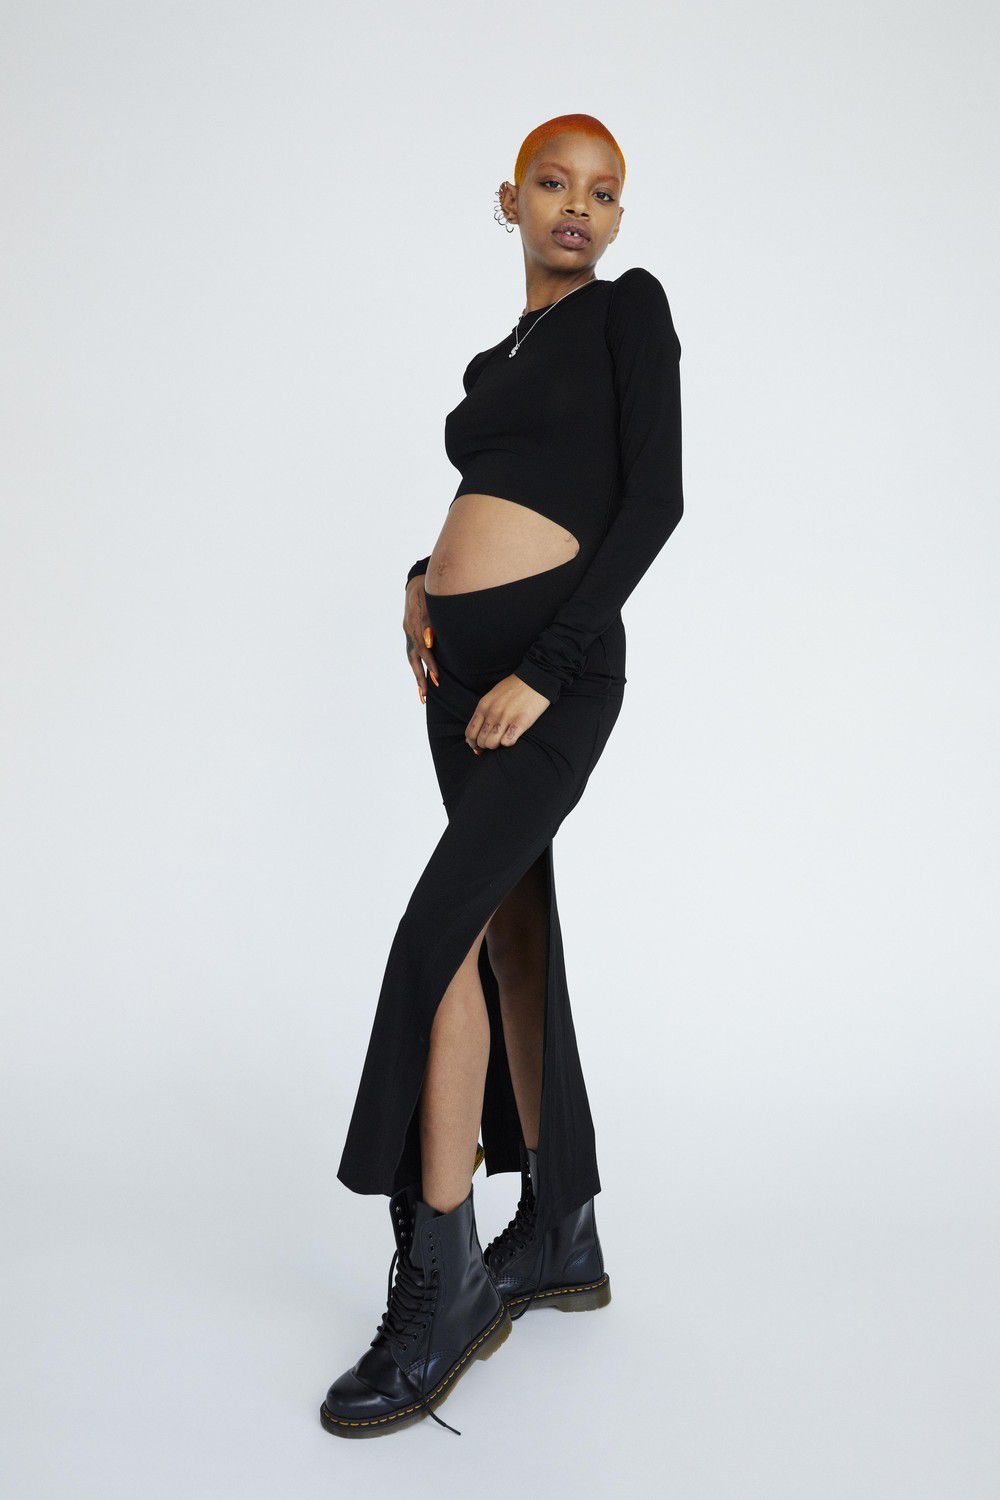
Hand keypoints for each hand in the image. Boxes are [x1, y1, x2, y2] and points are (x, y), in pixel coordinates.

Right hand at [403, 575, 438, 704]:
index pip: (421, 647)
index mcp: (413, 623)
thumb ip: (429, 619)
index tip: (437, 676)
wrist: (417, 582)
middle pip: (413, 658)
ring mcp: (408, 633)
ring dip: (418, 677)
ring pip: (411, 659)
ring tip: (423, 696)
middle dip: (421, 677)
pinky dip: (418, 669)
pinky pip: (413, 655)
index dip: (429, 662)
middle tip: (427, 694)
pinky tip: (422, 682)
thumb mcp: (429, 599)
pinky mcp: (410, 635)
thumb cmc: (428, 589)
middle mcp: (408, 630)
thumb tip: (429, 640)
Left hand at [465, 674, 550, 753]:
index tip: (478, 745)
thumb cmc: (514, 687)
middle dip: (486, 745)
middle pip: (480, 741)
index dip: (473, 742)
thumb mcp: (492, 696)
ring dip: (497, 745)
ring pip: (492, 744)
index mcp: (483, 706)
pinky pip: (507, 742)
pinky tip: (513, 736)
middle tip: (494, 741)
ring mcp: (506, 718)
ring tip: (503, 739)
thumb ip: (483, 712)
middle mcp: (492, 713)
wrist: (535, 678)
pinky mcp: (520, 722)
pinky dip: (508, 742)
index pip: (470, 733)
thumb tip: (476, 731)